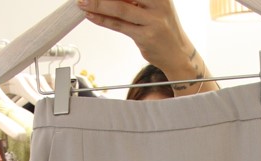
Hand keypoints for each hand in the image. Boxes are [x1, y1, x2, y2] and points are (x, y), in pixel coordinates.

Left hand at [76, 0, 217, 94]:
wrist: (178, 54)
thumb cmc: (163, 28)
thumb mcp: (153, 6)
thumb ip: (132, 0)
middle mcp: (157, 3)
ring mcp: (152, 20)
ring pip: (119, 9)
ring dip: (98, 5)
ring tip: (82, 2)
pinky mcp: (145, 36)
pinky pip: (119, 26)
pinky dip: (103, 20)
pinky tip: (91, 15)